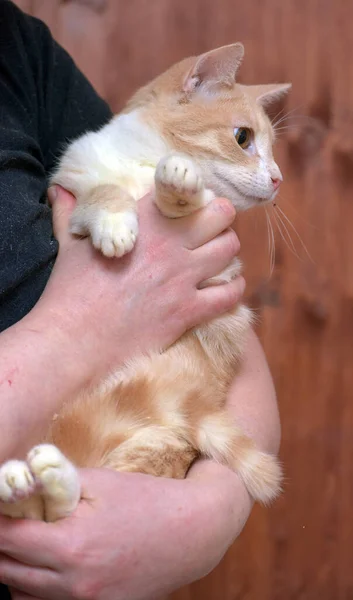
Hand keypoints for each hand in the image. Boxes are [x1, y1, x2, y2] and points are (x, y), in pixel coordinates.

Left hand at [0, 467, 248, 599]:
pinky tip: (41, 566)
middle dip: (0, 545)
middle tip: (5, 523)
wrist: (192, 534)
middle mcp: (73, 583)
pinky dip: (35, 587)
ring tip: (20, 544)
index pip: (9, 538)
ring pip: (23, 593)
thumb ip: (54, 483)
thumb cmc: (147, 500)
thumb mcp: (99, 482)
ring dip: (13, 568)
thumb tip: (21, 482)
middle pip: (9, 571)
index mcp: (71, 546)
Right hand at [35, 185, 243, 383]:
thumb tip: (59, 190)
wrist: (76, 340)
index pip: (184, 194)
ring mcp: (182, 279)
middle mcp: (170, 246)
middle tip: (212, 227)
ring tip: (219, 254)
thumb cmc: (70, 292)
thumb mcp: (71, 245)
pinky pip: (230, 294)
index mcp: (143, 224)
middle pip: (220, 215)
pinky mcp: (189, 311)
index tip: (192, 205)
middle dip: (220, 217)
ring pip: (230, 249)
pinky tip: (228, 286)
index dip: (193, 197)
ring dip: (228, 249)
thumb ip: (70, 213)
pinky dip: (234, 288)